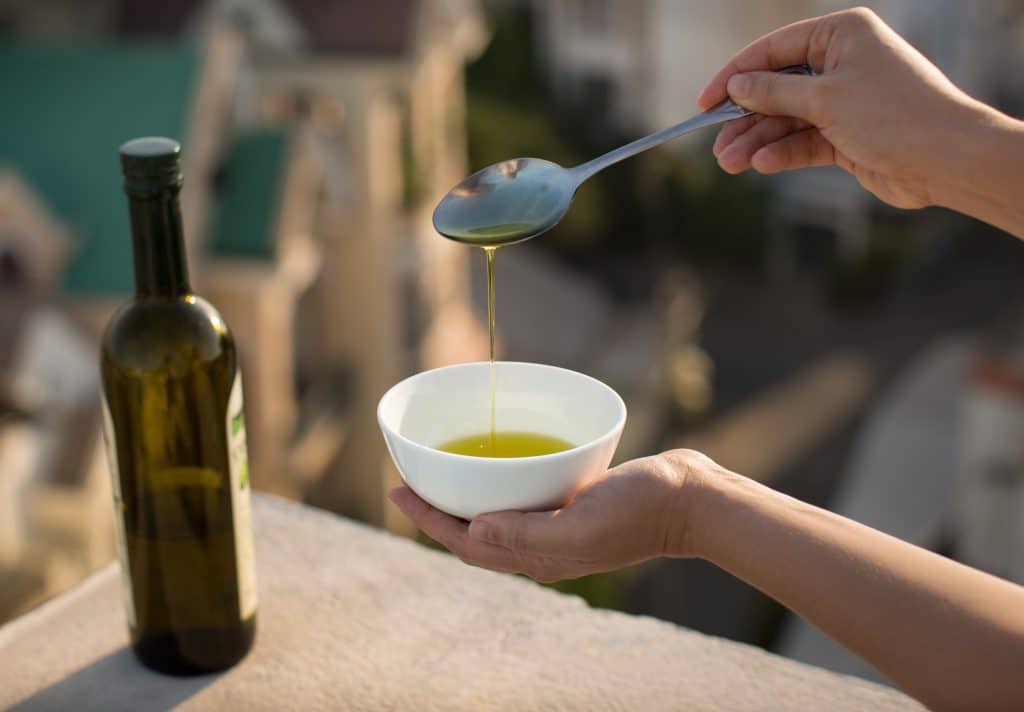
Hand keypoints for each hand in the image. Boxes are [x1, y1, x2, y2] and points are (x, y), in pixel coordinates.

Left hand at [388, 450, 719, 582]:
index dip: (427, 520)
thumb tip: (473, 529)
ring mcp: (558, 527)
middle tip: (406, 481)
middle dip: (437, 512)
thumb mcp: (581, 523)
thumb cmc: (639, 511)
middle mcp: (541, 546)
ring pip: (496, 517)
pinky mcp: (573, 505)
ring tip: (440, 475)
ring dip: (464, 499)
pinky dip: (499, 484)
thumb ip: (528, 534)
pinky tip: (497, 463)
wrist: (689, 500)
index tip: (396, 490)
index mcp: (537, 557)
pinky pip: (522, 499)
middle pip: (474, 533)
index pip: (466, 543)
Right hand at [699, 7, 994, 209]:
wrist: (946, 159)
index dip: (735, 76)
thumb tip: (737, 87)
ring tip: (731, 162)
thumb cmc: (893, 115)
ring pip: (787, 120)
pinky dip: (782, 153)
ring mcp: (844, 101)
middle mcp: (841, 63)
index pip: (773, 50)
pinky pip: (804, 141)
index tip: (704, 103)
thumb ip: (774, 93)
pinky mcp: (847, 136)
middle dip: (745, 118)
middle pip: (776, 89)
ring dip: (757, 141)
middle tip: (717, 146)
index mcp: (841, 35)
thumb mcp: (824, 99)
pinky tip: (762, 165)